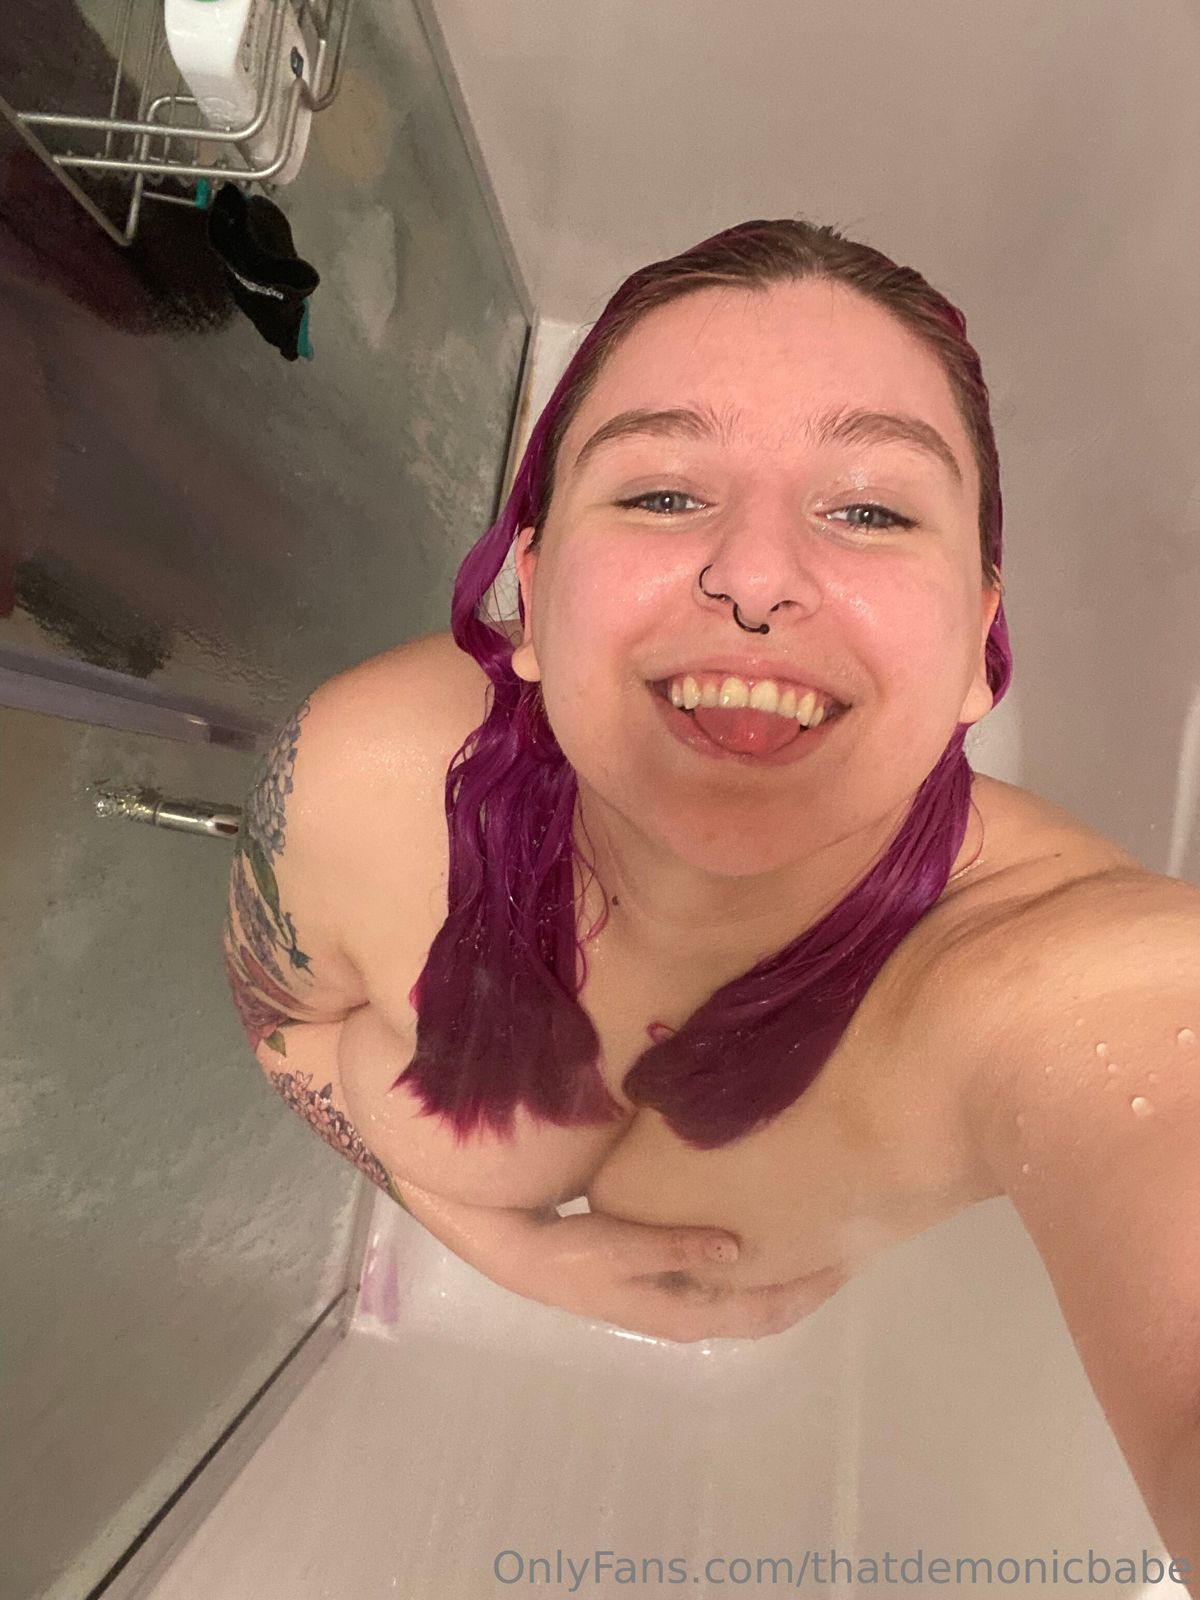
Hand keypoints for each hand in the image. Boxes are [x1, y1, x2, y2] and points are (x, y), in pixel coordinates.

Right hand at [391, 1178, 843, 1341]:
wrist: (519, 1252)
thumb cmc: (569, 1252)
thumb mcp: (620, 1246)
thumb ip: (677, 1246)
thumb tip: (739, 1247)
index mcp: (685, 1313)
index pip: (764, 1311)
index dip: (810, 1289)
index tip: (850, 1256)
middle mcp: (690, 1311)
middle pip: (766, 1306)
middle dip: (809, 1280)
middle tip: (851, 1239)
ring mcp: (677, 1295)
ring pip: (750, 1292)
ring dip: (785, 1270)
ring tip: (817, 1231)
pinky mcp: (665, 1274)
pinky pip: (729, 1273)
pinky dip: (756, 1258)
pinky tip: (763, 1227)